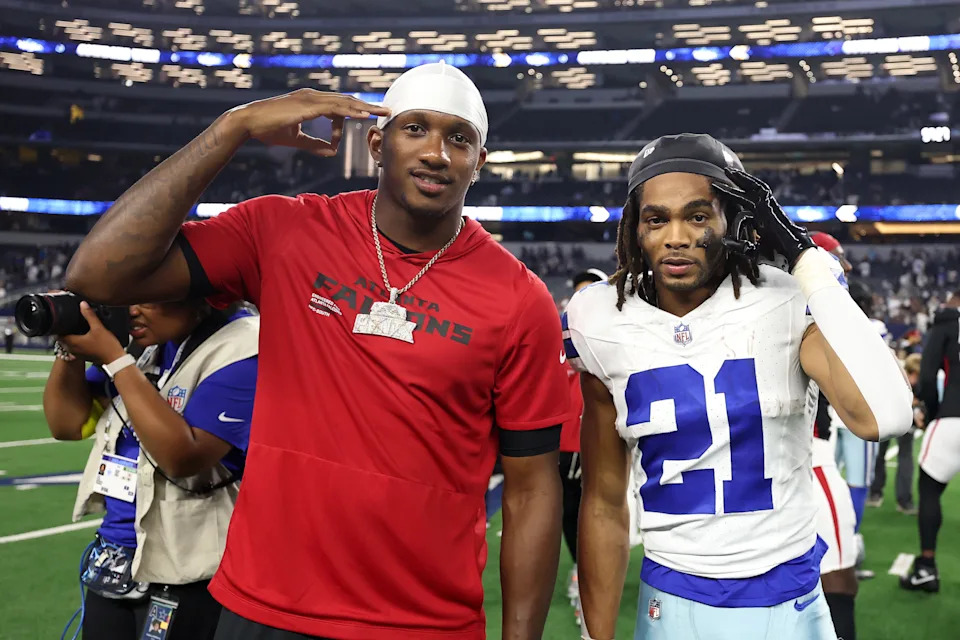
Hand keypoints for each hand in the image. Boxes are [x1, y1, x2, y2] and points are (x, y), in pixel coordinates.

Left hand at [57, 302, 125, 364]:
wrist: (115, 359)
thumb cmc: (107, 346)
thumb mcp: (99, 327)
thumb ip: (89, 315)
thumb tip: (83, 304)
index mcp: (73, 342)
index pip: (58, 335)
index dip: (59, 327)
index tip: (62, 321)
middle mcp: (73, 349)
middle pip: (62, 340)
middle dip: (64, 332)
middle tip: (69, 324)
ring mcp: (78, 354)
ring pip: (68, 345)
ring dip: (70, 338)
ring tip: (75, 330)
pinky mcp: (83, 356)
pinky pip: (75, 349)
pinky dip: (76, 343)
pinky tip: (84, 338)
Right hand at [228, 90, 390, 156]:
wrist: (248, 122)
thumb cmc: (268, 129)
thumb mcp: (296, 139)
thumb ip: (314, 144)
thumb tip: (331, 152)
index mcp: (311, 102)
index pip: (339, 106)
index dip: (353, 114)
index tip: (363, 124)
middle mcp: (313, 97)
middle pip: (346, 100)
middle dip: (367, 106)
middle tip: (386, 111)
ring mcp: (310, 99)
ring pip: (344, 102)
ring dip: (365, 108)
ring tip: (382, 113)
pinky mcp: (307, 105)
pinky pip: (335, 108)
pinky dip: (351, 111)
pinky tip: (364, 116)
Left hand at [712, 168, 814, 267]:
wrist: (793, 255)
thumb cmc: (776, 255)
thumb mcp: (751, 251)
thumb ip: (738, 246)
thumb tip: (723, 241)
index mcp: (759, 219)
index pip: (743, 204)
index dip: (731, 197)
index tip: (717, 191)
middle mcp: (763, 210)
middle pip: (747, 193)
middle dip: (734, 184)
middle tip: (722, 174)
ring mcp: (768, 207)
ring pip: (754, 188)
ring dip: (741, 179)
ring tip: (729, 172)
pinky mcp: (772, 206)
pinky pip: (762, 190)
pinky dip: (752, 182)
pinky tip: (741, 177)